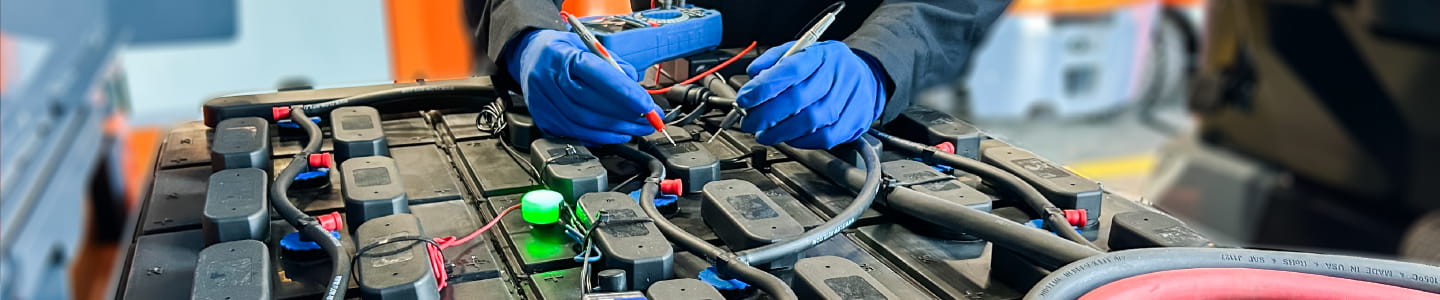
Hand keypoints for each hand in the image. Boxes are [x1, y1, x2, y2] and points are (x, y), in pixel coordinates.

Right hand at [506, 29, 660, 144]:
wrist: (528, 56)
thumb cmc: (563, 51)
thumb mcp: (588, 45)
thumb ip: (614, 65)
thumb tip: (637, 89)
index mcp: (562, 55)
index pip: (597, 76)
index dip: (625, 93)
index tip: (648, 105)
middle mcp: (549, 78)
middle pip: (591, 104)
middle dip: (626, 115)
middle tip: (649, 120)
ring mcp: (543, 101)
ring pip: (584, 123)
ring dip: (616, 130)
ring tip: (637, 129)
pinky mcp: (543, 119)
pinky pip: (575, 133)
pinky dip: (600, 137)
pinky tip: (617, 135)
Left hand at [735, 40, 885, 148]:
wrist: (865, 78)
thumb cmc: (827, 67)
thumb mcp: (800, 52)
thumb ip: (774, 61)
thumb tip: (753, 77)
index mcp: (822, 54)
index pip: (790, 70)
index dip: (763, 88)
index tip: (744, 100)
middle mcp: (839, 74)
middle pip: (798, 99)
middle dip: (766, 115)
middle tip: (749, 122)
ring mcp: (851, 99)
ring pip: (810, 121)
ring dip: (780, 132)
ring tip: (764, 133)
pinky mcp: (855, 122)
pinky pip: (824, 138)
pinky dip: (800, 141)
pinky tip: (787, 138)